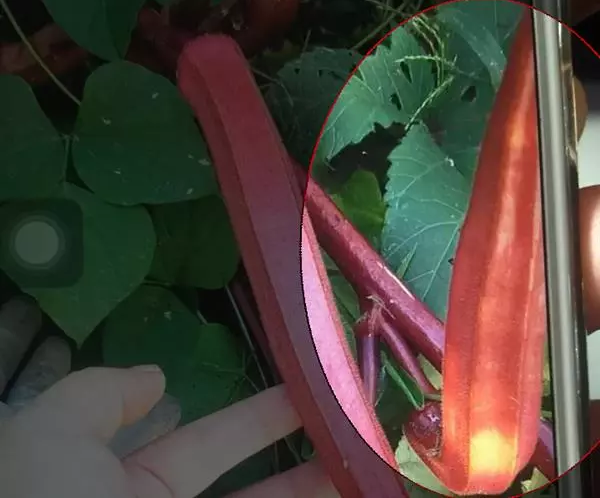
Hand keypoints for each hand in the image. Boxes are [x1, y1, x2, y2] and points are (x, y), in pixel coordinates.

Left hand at [0, 365, 337, 497]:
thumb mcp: (50, 437)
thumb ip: (99, 395)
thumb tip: (156, 378)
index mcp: (130, 487)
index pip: (210, 441)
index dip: (258, 416)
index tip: (305, 387)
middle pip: (258, 488)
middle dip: (306, 456)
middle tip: (358, 428)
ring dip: (321, 494)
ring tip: (372, 469)